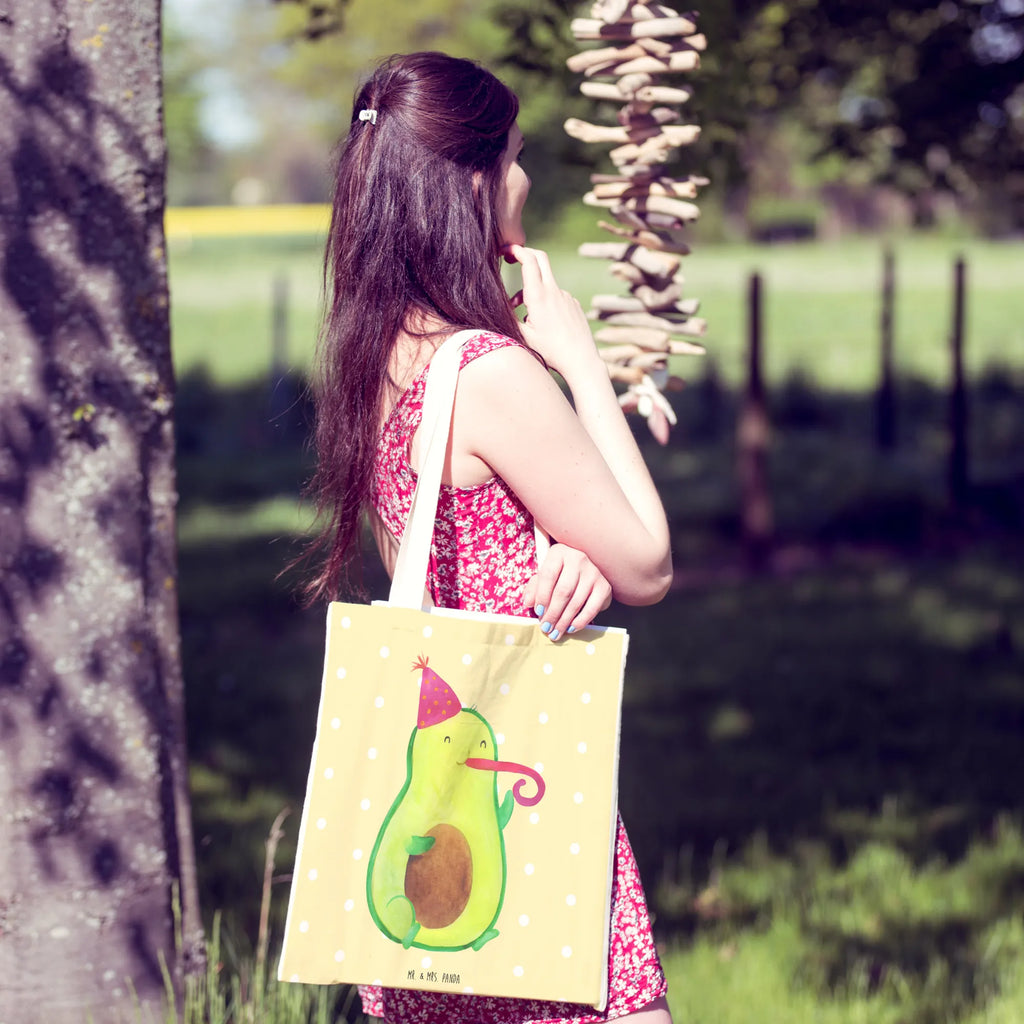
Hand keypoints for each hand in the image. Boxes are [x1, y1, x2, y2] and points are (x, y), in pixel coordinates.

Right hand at [503, 244, 600, 380]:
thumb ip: (509, 318)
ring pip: (545, 283)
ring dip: (532, 291)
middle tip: (512, 258)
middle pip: (540, 258)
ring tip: (525, 317)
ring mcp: (566, 296)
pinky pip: (556, 296)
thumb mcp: (524, 337)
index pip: (529, 260)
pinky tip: (545, 324)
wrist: (581, 360)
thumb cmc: (551, 351)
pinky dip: (545, 302)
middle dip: (525, 254)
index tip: (505, 250)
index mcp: (539, 296)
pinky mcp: (573, 304)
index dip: (516, 250)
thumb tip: (497, 307)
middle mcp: (554, 291)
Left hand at [522, 543, 612, 640]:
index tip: (538, 612)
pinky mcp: (604, 586)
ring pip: (576, 602)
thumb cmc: (560, 574)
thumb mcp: (544, 576)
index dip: (541, 596)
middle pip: (563, 591)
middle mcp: (578, 559)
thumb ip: (534, 588)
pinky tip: (571, 628)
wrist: (586, 571)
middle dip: (552, 613)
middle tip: (545, 628)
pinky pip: (592, 608)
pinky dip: (580, 621)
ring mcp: (593, 572)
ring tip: (555, 632)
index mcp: (559, 553)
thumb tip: (528, 602)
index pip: (548, 575)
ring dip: (564, 621)